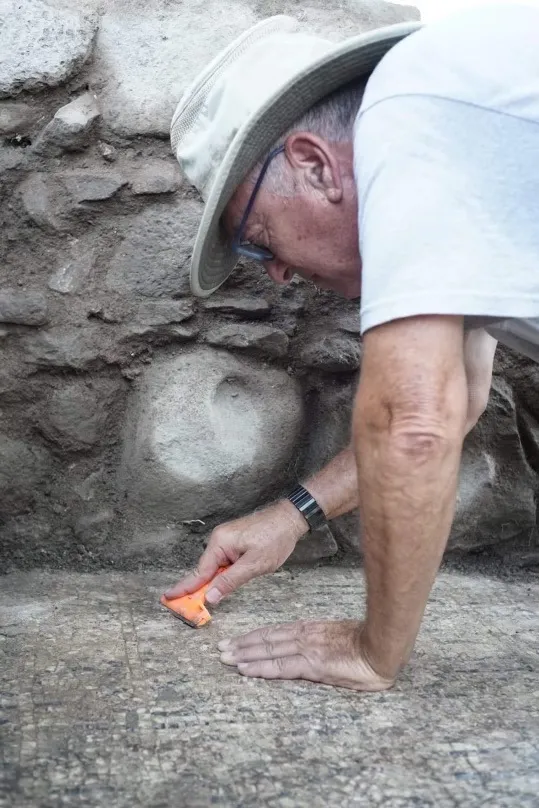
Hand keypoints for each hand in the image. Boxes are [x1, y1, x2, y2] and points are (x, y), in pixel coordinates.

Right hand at [163, 500, 307, 603]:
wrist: (290, 518)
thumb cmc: (275, 537)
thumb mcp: (254, 565)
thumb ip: (230, 581)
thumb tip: (210, 596)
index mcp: (220, 542)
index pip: (200, 571)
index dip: (185, 588)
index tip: (169, 597)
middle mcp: (219, 539)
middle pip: (205, 569)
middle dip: (196, 588)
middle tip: (183, 606)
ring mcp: (226, 539)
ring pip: (215, 567)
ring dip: (212, 582)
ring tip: (200, 600)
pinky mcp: (234, 541)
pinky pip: (223, 561)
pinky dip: (220, 574)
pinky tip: (220, 585)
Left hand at [218, 620, 394, 690]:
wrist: (382, 649)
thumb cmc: (365, 646)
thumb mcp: (337, 639)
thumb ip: (320, 642)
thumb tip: (307, 647)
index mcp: (310, 630)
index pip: (275, 633)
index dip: (254, 637)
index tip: (236, 641)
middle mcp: (304, 637)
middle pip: (267, 639)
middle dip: (243, 645)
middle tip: (221, 649)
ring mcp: (307, 650)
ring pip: (269, 650)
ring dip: (245, 655)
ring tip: (226, 658)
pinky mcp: (314, 665)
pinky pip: (282, 667)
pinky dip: (261, 668)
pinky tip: (247, 670)